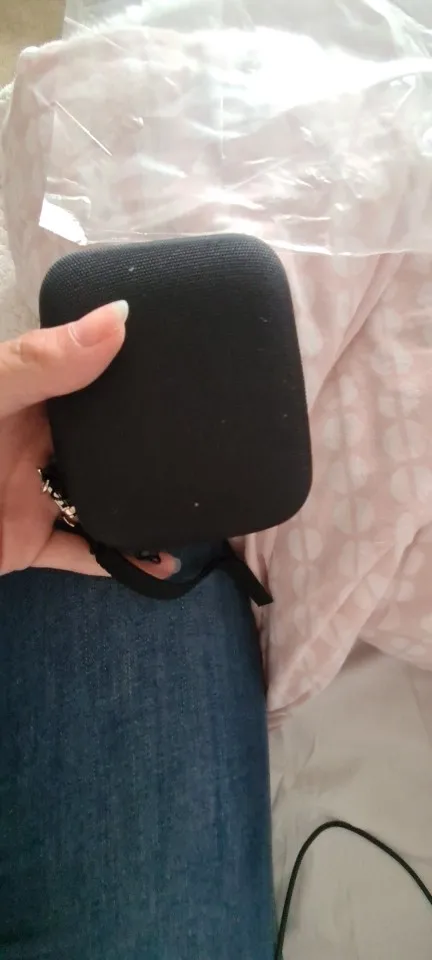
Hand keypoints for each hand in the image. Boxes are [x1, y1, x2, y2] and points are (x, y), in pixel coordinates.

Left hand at [0, 302, 174, 578]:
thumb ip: (39, 362)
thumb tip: (120, 317)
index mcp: (23, 391)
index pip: (87, 368)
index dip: (134, 361)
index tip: (191, 358)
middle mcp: (34, 437)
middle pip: (103, 434)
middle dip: (151, 435)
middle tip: (214, 434)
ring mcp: (34, 492)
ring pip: (102, 493)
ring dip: (145, 499)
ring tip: (200, 497)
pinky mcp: (28, 542)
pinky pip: (84, 552)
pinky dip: (121, 560)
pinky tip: (162, 560)